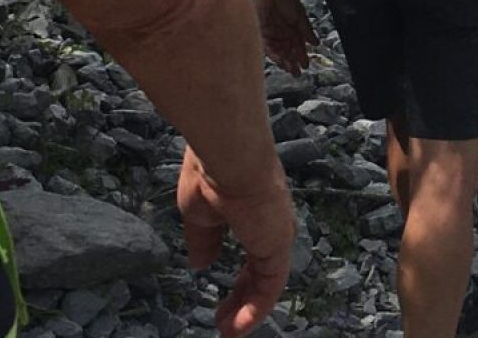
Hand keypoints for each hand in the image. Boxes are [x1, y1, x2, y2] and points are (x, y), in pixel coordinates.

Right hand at [177, 146, 294, 336]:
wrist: (227, 157)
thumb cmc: (211, 174)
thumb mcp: (200, 216)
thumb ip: (204, 241)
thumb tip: (201, 264)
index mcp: (255, 217)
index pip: (253, 257)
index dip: (239, 282)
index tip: (222, 301)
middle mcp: (272, 227)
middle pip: (261, 274)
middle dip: (243, 300)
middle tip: (225, 321)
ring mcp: (277, 236)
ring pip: (267, 283)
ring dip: (248, 311)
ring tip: (229, 331)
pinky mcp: (277, 245)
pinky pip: (270, 285)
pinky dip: (256, 309)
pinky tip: (238, 327)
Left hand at [252, 0, 314, 74]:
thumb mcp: (300, 14)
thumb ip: (306, 30)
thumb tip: (315, 43)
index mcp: (293, 28)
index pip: (298, 46)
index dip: (302, 56)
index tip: (305, 65)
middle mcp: (282, 33)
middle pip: (288, 51)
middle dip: (293, 62)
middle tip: (297, 73)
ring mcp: (272, 33)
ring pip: (279, 52)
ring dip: (284, 61)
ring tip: (290, 70)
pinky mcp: (263, 32)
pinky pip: (268, 47)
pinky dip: (275, 55)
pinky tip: (281, 61)